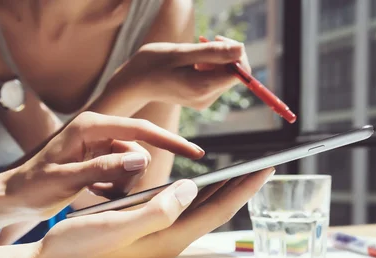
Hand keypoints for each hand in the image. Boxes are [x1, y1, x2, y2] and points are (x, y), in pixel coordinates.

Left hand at [0, 112, 203, 218]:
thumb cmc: (32, 187)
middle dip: (131, 176)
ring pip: (131, 164)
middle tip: (106, 193)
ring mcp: (96, 145)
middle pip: (138, 150)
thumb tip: (141, 160)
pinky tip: (92, 193)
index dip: (170, 141)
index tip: (196, 153)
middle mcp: (96, 131)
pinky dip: (113, 187)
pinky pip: (120, 172)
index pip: (140, 129)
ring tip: (95, 195)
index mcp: (90, 127)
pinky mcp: (95, 158)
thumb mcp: (67, 180)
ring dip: (122, 185)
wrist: (11, 195)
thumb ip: (104, 169)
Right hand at [18, 168, 273, 257]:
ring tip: (235, 176)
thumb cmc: (75, 245)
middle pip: (211, 215)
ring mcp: (155, 247)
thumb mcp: (116, 225)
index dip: (242, 189)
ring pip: (196, 217)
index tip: (266, 167)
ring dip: (217, 196)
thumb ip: (157, 209)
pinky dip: (192, 202)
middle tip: (260, 168)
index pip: (214, 211)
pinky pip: (178, 218)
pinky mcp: (143, 243)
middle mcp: (166, 247)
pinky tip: (189, 191)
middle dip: (237, 191)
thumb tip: (191, 189)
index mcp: (164, 241)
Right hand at [105, 38, 250, 111]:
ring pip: (225, 75)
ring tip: (195, 49)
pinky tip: (193, 60)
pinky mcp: (200, 97)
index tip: (217, 40)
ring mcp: (203, 100)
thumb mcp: (181, 53)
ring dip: (216, 58)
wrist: (134, 83)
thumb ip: (212, 52)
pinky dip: (209, 65)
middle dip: (225, 54)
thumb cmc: (152, 64)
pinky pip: (215, 79)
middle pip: (234, 74)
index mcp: (203, 88)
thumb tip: (241, 49)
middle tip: (206, 39)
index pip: (239, 73)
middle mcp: (206, 98)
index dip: (236, 53)